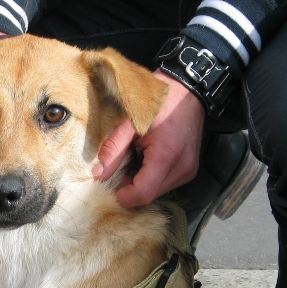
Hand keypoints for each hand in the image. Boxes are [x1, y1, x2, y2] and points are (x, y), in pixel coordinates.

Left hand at [94, 71, 204, 207]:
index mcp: (166, 155)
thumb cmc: (158, 101)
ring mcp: (187, 170)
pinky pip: (164, 184)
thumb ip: (113, 150)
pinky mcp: (189, 170)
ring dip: (140, 184)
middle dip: (129, 189)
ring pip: (156, 192)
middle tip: (118, 170)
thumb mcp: (129, 123)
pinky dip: (150, 178)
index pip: (142, 193)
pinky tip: (145, 161)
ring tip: (133, 160)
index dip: (123, 197)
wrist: (187, 90)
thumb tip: (98, 174)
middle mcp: (181, 168)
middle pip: (149, 195)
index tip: (109, 188)